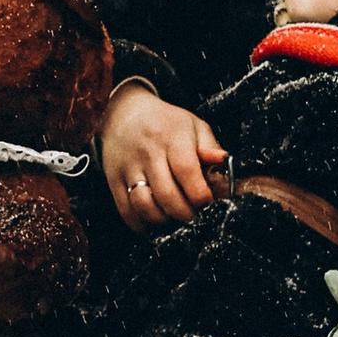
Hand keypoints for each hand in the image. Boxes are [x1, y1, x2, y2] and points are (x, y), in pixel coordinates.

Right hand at [100, 82, 223, 232]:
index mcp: (172, 137)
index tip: (208, 201)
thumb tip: (224, 171)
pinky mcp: (113, 179)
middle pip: (167, 194)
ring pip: (144, 205)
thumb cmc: (167, 124)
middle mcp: (148, 151)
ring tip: (172, 215)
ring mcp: (128, 166)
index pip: (187, 171)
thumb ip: (212, 150)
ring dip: (163, 219)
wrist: (125, 113)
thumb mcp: (194, 126)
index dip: (201, 194)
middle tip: (193, 214)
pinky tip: (153, 219)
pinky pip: (126, 210)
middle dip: (186, 213)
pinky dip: (141, 223)